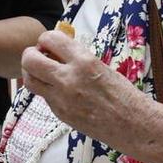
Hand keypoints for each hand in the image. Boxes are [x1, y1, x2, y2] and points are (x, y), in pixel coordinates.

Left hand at [18, 28, 144, 142]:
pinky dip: (46, 89)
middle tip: (39, 55)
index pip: (50, 39)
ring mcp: (61, 99)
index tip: (50, 43)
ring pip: (29, 80)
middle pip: (30, 59)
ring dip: (31, 72)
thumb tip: (57, 50)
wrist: (133, 124)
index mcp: (83, 61)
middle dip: (31, 53)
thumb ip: (77, 58)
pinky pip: (43, 96)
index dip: (46, 39)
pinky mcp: (60, 114)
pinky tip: (59, 90)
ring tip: (43, 72)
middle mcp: (68, 79)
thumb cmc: (123, 94)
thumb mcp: (100, 66)